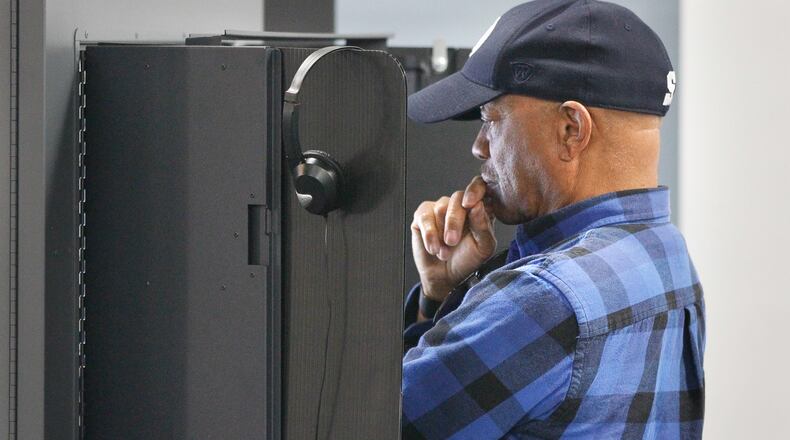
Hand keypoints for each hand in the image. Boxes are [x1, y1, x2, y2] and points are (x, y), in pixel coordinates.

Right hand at [411, 176, 496, 301]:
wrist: (446, 277)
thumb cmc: (467, 261)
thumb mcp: (483, 247)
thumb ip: (483, 226)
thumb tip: (478, 205)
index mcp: (479, 208)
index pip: (479, 188)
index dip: (475, 191)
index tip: (472, 205)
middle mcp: (459, 205)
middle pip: (457, 198)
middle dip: (454, 222)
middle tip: (452, 242)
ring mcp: (440, 208)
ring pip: (440, 208)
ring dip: (441, 234)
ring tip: (444, 252)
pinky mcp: (423, 215)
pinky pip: (425, 217)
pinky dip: (429, 235)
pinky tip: (433, 248)